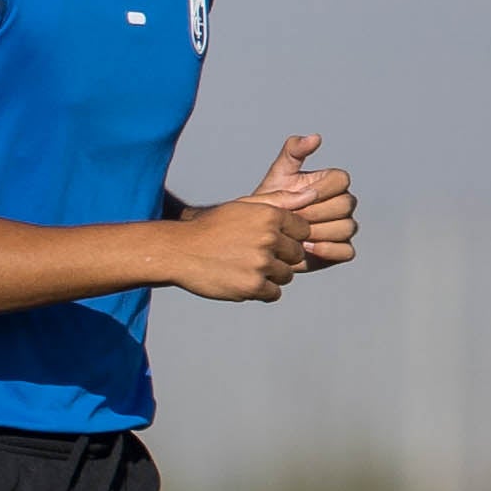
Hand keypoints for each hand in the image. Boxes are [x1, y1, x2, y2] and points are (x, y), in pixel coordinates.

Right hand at [166, 186, 314, 303]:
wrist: (177, 251)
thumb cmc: (210, 227)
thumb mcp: (242, 206)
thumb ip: (279, 200)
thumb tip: (314, 196)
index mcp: (270, 216)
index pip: (302, 231)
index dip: (287, 237)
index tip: (268, 240)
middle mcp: (268, 239)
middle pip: (296, 254)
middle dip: (281, 257)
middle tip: (254, 256)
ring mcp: (261, 264)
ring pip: (286, 275)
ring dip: (270, 275)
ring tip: (245, 269)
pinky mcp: (251, 286)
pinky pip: (273, 293)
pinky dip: (261, 291)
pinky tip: (241, 281)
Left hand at [249, 132, 354, 272]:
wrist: (260, 236)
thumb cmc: (270, 202)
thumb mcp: (278, 175)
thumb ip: (293, 152)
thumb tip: (315, 137)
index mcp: (332, 183)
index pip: (342, 180)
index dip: (320, 190)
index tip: (296, 197)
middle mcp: (342, 204)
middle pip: (346, 204)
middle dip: (315, 212)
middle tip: (291, 219)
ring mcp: (343, 227)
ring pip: (347, 227)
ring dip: (319, 232)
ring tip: (294, 235)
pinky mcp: (340, 250)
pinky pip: (346, 251)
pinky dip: (328, 250)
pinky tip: (305, 249)